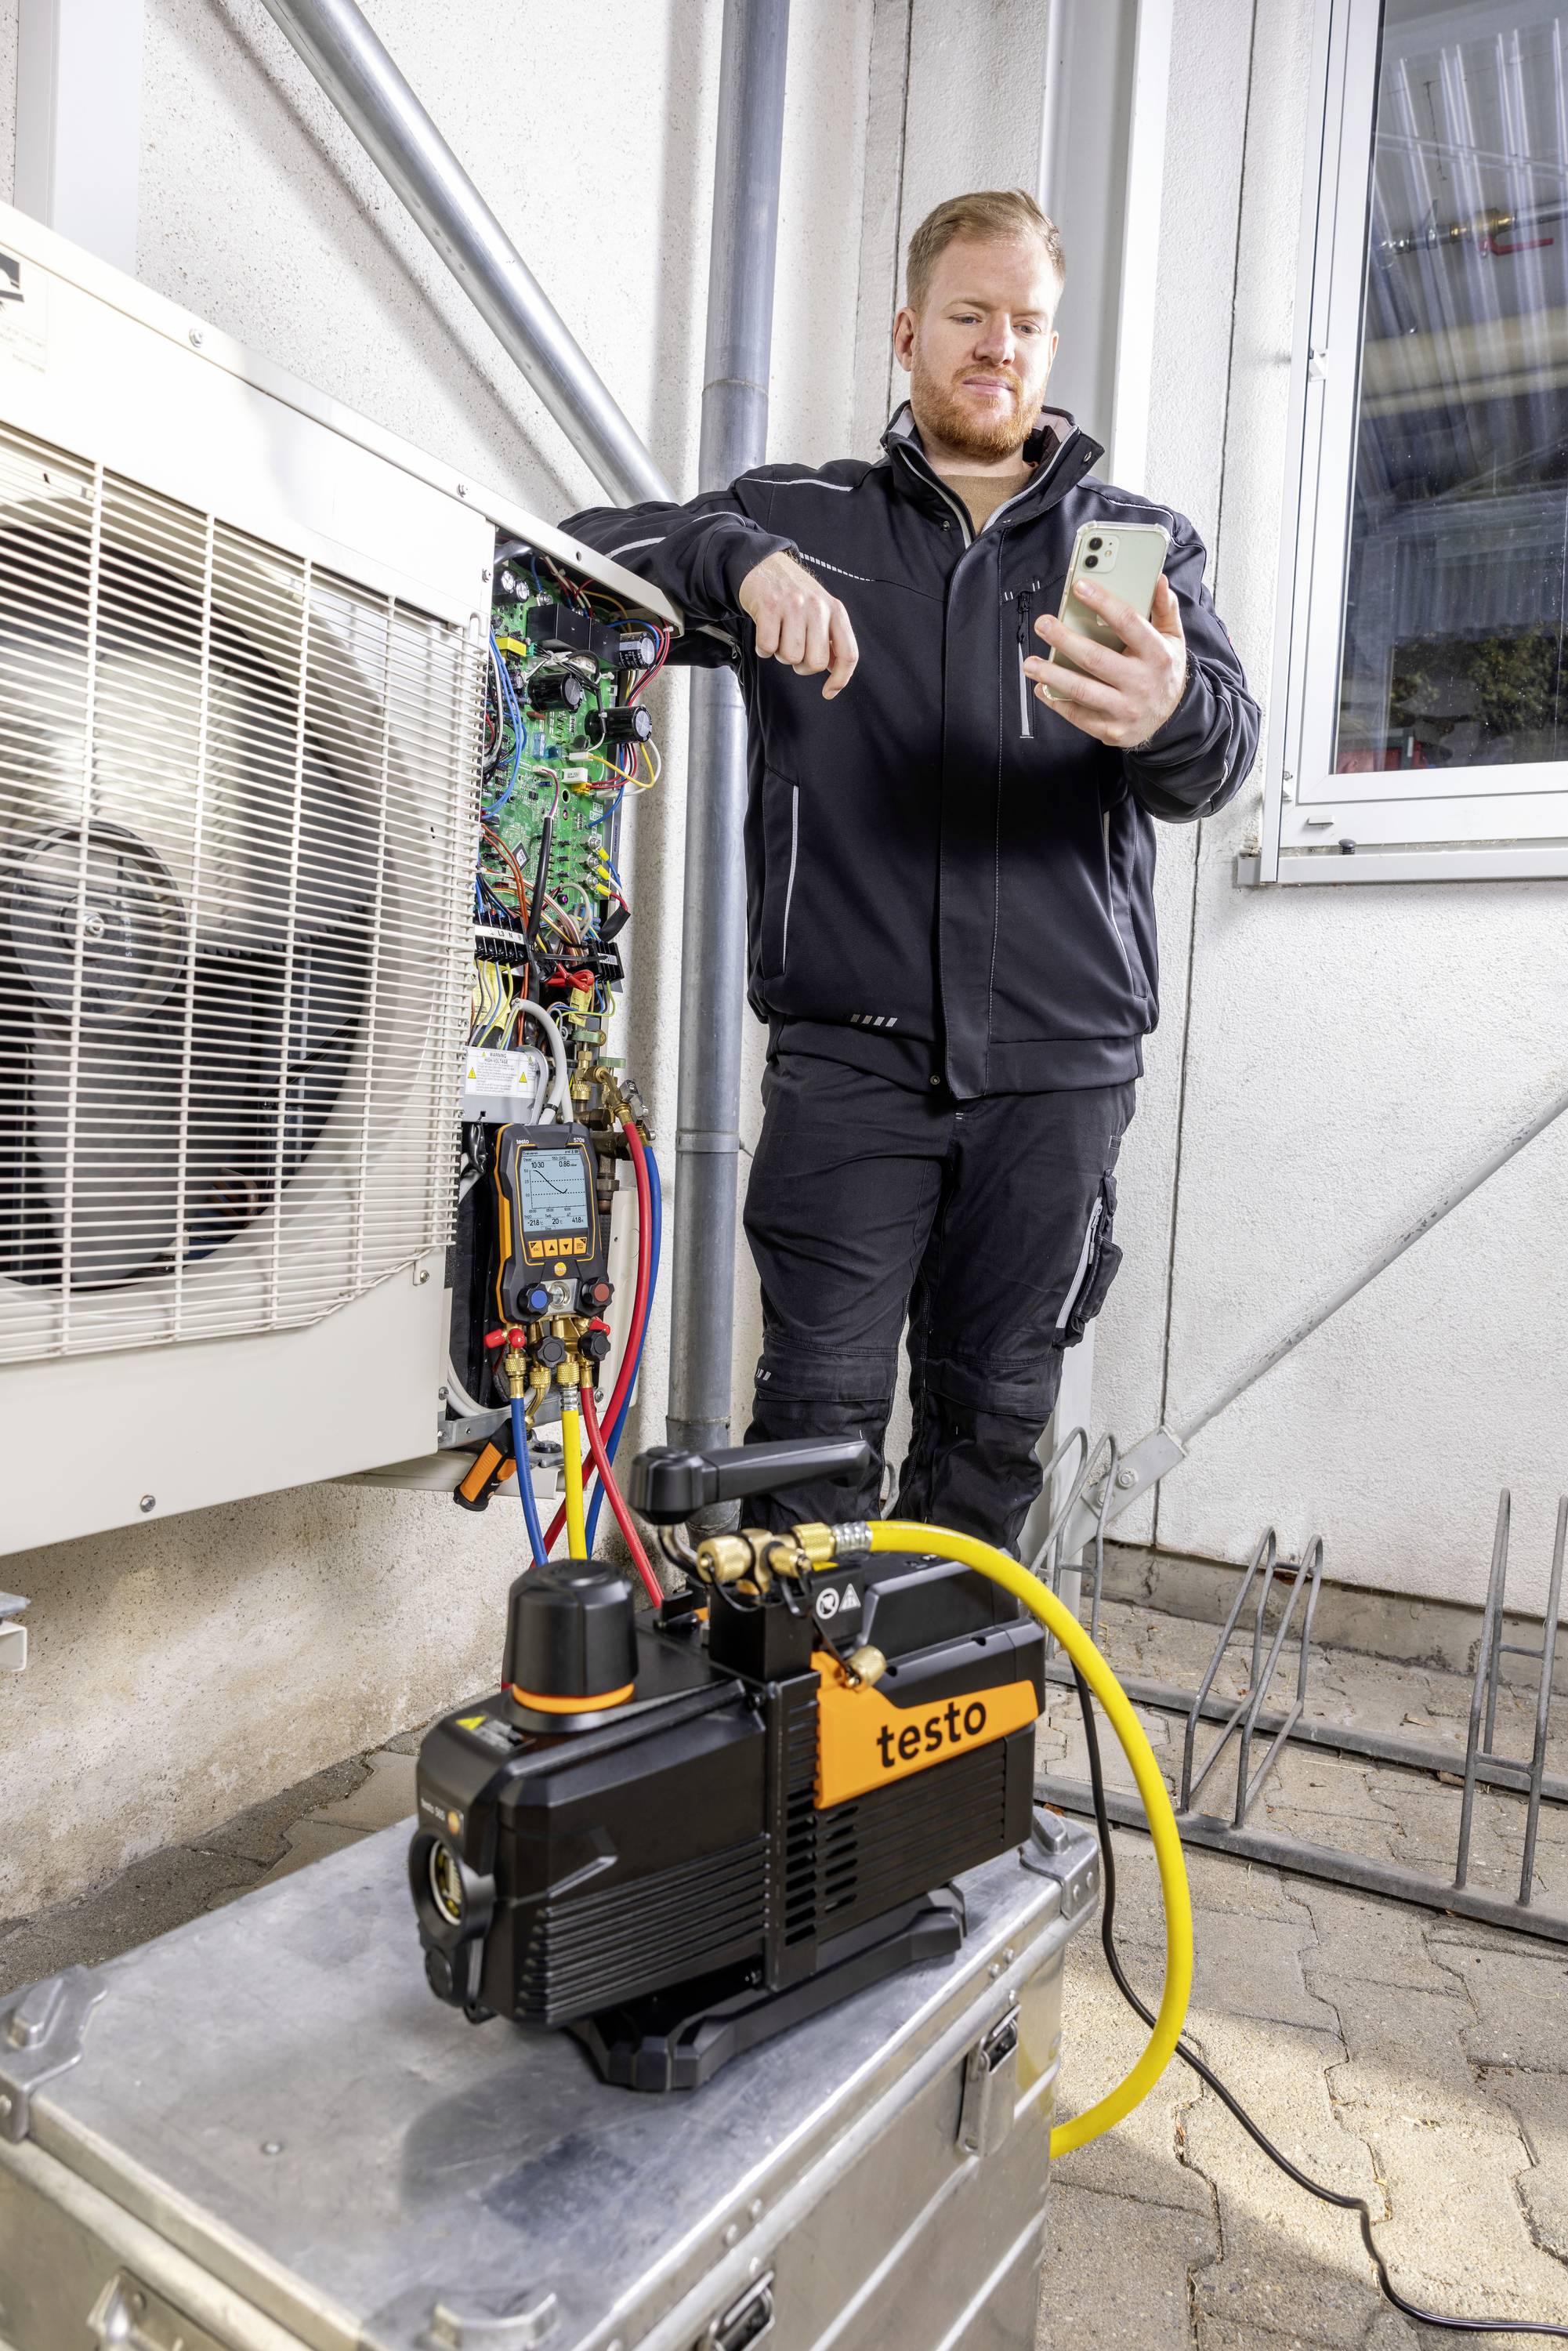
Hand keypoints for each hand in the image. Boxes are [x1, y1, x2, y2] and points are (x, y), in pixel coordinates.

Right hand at [738, 551, 858, 698]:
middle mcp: (817, 607)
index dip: (841, 679)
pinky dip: (763, 648)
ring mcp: (793, 606)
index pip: (848, 654)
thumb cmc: (794, 593)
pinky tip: (766, 632)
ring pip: (790, 657)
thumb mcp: (821, 609)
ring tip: (779, 636)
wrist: (765, 564)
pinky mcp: (769, 606)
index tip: (829, 692)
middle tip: (795, 650)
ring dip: (781, 654)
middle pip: (816, 662)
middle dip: (802, 666)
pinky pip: (767, 647)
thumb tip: (835, 671)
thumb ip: (830, 638)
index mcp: (835, 611)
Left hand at [1024, 573, 1186, 747]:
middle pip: (1096, 658)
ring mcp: (1125, 709)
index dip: (1102, 602)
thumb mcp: (1173, 638)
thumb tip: (1158, 580)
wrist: (1172, 718)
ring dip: (1051, 675)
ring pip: (1081, 690)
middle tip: (1043, 625)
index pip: (1128, 623)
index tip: (1079, 587)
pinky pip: (1077, 715)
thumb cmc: (1164, 671)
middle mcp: (1141, 683)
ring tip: (1031, 663)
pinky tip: (1042, 688)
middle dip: (1064, 640)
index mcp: (1157, 655)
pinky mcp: (1111, 730)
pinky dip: (1056, 701)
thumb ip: (1164, 609)